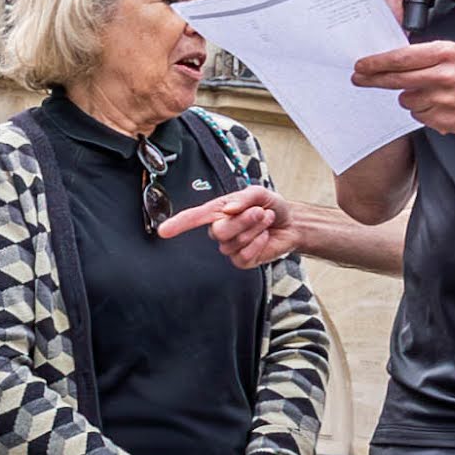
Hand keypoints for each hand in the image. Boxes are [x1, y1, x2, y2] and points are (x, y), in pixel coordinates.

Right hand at [168, 185, 302, 268]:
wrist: (291, 223)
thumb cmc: (271, 206)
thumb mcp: (259, 193)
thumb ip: (243, 198)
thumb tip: (228, 209)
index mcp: (218, 212)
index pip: (194, 218)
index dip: (178, 224)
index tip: (163, 231)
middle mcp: (220, 230)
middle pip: (218, 231)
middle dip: (243, 220)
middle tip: (259, 212)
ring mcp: (230, 247)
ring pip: (233, 243)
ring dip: (254, 230)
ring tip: (265, 221)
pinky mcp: (242, 261)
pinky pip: (243, 256)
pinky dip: (258, 245)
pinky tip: (264, 238)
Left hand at [348, 38, 454, 135]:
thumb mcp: (454, 53)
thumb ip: (425, 56)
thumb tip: (389, 61)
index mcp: (444, 54)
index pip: (400, 58)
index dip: (376, 63)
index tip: (360, 65)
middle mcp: (443, 75)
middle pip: (396, 79)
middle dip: (374, 80)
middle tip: (359, 79)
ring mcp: (443, 100)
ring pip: (406, 100)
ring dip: (410, 97)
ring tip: (432, 93)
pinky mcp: (444, 119)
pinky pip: (418, 116)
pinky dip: (424, 111)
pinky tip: (440, 105)